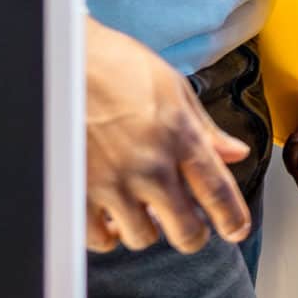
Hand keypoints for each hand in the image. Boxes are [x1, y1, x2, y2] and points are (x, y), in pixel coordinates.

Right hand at [84, 21, 250, 252]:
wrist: (60, 59)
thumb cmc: (115, 65)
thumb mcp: (174, 87)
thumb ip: (206, 129)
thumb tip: (235, 153)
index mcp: (180, 138)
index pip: (218, 192)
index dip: (233, 219)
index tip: (237, 231)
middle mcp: (150, 166)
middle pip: (185, 229)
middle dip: (192, 234)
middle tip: (188, 227)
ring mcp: (112, 183)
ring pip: (143, 238)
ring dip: (147, 229)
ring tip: (142, 210)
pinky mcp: (76, 192)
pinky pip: (99, 238)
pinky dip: (108, 234)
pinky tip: (110, 216)